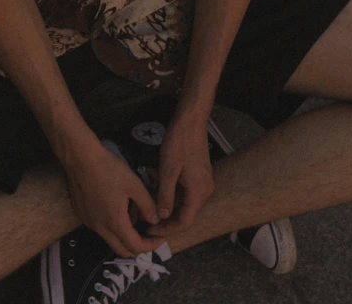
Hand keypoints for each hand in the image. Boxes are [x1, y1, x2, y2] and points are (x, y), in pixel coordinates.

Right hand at [64, 136, 163, 256]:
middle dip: (139, 245)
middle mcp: (100, 228)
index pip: (135, 247)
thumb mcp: (134, 184)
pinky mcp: (83, 216)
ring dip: (126, 233)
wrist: (81, 158)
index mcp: (114, 222)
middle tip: (150, 232)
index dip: (151, 246)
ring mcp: (89, 223)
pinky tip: (118, 205)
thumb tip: (155, 220)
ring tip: (135, 212)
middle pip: (122, 250)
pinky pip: (101, 228)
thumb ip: (147, 205)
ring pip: (111, 238)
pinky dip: (113, 225)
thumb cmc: (109, 169)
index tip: (160, 237)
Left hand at [146, 112, 214, 237]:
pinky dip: (171, 192)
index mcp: (199, 192)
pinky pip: (184, 191)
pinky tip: (156, 185)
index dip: (167, 230)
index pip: (185, 222)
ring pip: (184, 203)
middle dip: (165, 220)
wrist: (191, 120)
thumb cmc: (179, 143)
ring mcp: (202, 182)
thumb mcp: (168, 171)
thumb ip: (165, 196)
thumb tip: (161, 216)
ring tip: (148, 204)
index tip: (150, 231)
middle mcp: (204, 190)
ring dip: (167, 205)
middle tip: (146, 222)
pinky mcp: (198, 175)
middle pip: (185, 214)